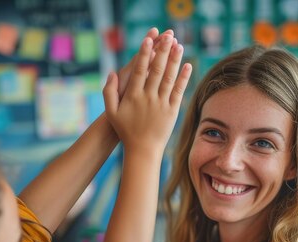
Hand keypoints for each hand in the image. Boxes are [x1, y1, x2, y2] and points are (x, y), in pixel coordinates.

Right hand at [103, 33, 191, 155]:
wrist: (142, 150)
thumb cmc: (126, 130)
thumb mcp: (112, 112)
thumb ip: (109, 92)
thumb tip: (112, 72)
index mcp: (133, 96)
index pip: (139, 71)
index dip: (144, 54)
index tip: (148, 40)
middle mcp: (148, 98)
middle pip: (156, 70)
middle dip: (162, 52)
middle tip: (168, 36)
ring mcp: (161, 104)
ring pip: (169, 78)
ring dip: (175, 60)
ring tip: (179, 45)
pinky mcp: (172, 110)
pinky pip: (178, 91)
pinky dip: (183, 78)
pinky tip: (188, 65)